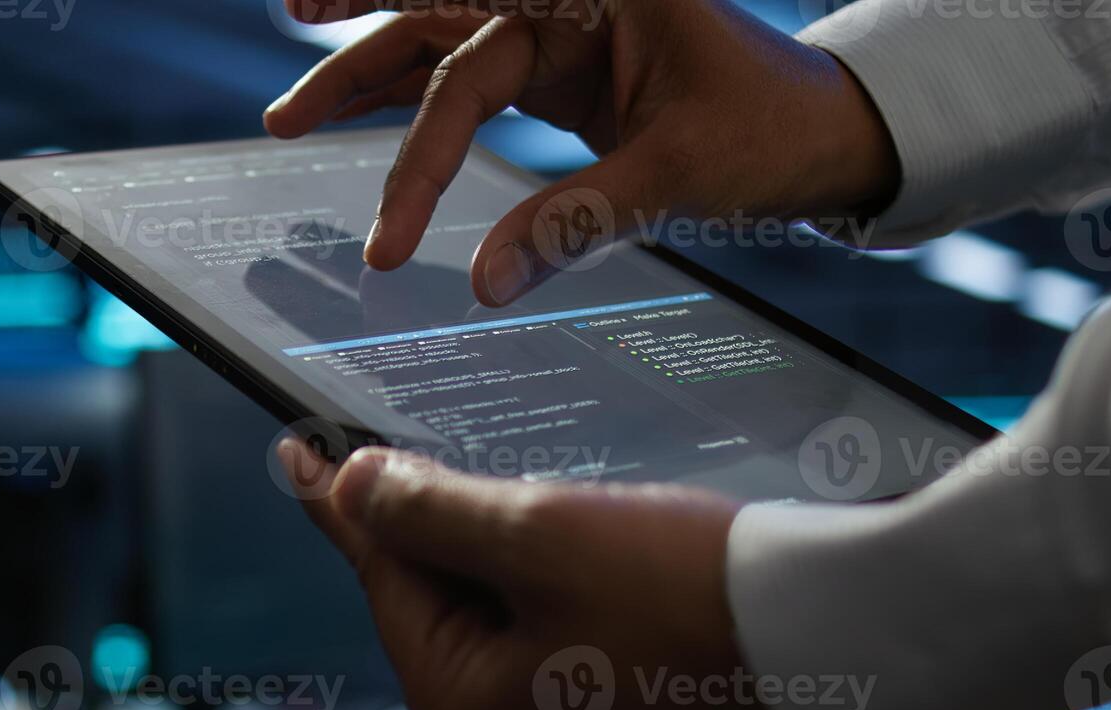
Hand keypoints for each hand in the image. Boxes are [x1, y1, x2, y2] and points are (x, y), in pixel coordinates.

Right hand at [264, 0, 900, 305]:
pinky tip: (368, 115)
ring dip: (366, 77)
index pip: (472, 66)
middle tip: (282, 113)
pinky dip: (419, 104)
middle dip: (351, 63)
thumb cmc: (773, 128)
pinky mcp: (561, 70)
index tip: (392, 241)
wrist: (828, 129)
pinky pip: (470, 80)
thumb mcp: (680, 174)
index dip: (422, 154)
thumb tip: (484, 283)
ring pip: (439, 47)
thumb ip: (576, 220)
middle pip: (431, 21)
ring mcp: (560, 31)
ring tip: (293, 116)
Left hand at [279, 440, 787, 709]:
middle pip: (433, 595)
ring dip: (496, 533)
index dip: (347, 501)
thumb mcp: (539, 535)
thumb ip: (429, 509)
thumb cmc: (688, 593)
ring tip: (524, 480)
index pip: (385, 581)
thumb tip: (348, 484)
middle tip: (428, 438)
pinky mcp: (606, 700)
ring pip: (491, 599)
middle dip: (439, 517)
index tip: (300, 447)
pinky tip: (566, 519)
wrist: (839, 637)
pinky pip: (541, 617)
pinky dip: (543, 563)